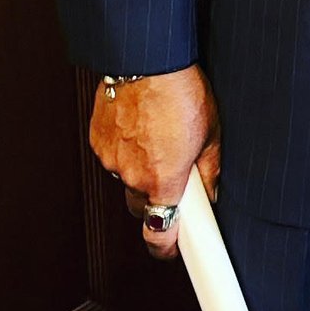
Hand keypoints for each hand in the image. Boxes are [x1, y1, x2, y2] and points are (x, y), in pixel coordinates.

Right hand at [89, 64, 220, 258]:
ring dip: (141, 167)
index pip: (158, 233)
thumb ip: (209, 170)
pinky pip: (113, 155)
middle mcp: (131, 175)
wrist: (145, 60)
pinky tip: (141, 125)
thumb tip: (211, 192)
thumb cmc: (180, 91)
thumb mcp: (211, 133)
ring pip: (126, 178)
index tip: (170, 250)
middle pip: (141, 206)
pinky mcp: (97, 140)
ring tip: (159, 135)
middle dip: (156, 196)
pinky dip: (125, 148)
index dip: (165, 246)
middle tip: (173, 172)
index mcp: (162, 180)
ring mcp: (110, 158)